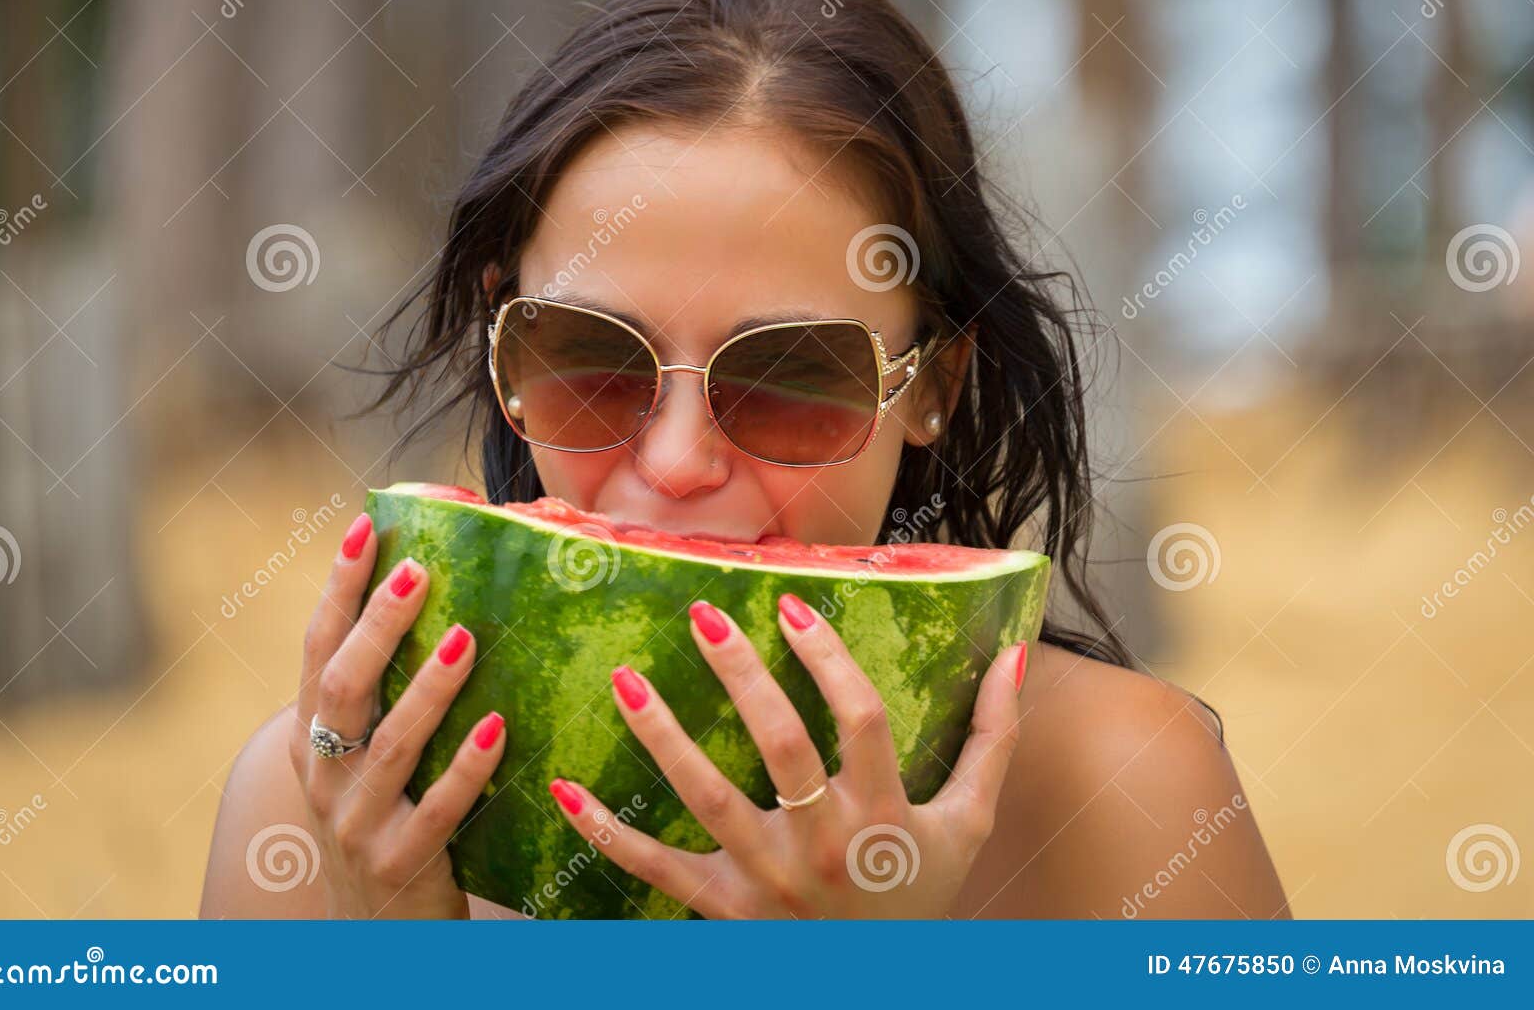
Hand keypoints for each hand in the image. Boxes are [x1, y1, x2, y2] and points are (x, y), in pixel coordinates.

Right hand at [288, 511, 506, 918]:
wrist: (378, 929)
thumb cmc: (384, 816)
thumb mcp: (364, 753)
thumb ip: (384, 689)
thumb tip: (434, 589)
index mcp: (310, 734)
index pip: (317, 648)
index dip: (338, 588)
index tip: (366, 526)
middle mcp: (322, 773)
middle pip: (342, 687)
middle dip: (378, 626)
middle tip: (418, 572)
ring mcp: (355, 821)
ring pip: (390, 745)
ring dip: (428, 689)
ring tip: (466, 638)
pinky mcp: (398, 863)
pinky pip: (436, 811)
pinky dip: (467, 769)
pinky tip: (500, 730)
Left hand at [546, 592, 1026, 918]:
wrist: (881, 983)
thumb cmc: (920, 892)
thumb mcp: (970, 823)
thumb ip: (994, 741)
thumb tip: (1015, 658)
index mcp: (882, 814)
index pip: (858, 720)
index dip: (827, 659)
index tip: (791, 606)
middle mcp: (822, 843)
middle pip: (780, 746)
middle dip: (740, 675)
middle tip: (703, 614)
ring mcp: (767, 879)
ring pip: (709, 799)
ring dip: (664, 737)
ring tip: (625, 678)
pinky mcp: (722, 909)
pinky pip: (655, 868)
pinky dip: (606, 832)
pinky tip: (563, 786)